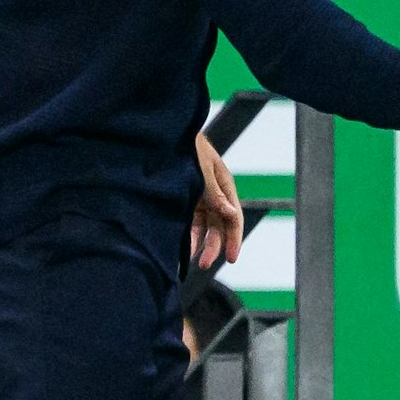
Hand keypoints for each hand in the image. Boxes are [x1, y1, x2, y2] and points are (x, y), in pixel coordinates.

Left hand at [189, 133, 243, 268]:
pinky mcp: (184, 199)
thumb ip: (215, 193)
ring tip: (192, 260)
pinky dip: (187, 235)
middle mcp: (214, 194)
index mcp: (224, 185)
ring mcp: (199, 197)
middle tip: (205, 264)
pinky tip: (182, 247)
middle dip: (215, 246)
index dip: (234, 239)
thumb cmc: (188, 147)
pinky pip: (189, 222)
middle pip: (219, 225)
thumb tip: (232, 214)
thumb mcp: (203, 169)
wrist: (165, 135)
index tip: (232, 258)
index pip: (234, 217)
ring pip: (204, 226)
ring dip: (200, 243)